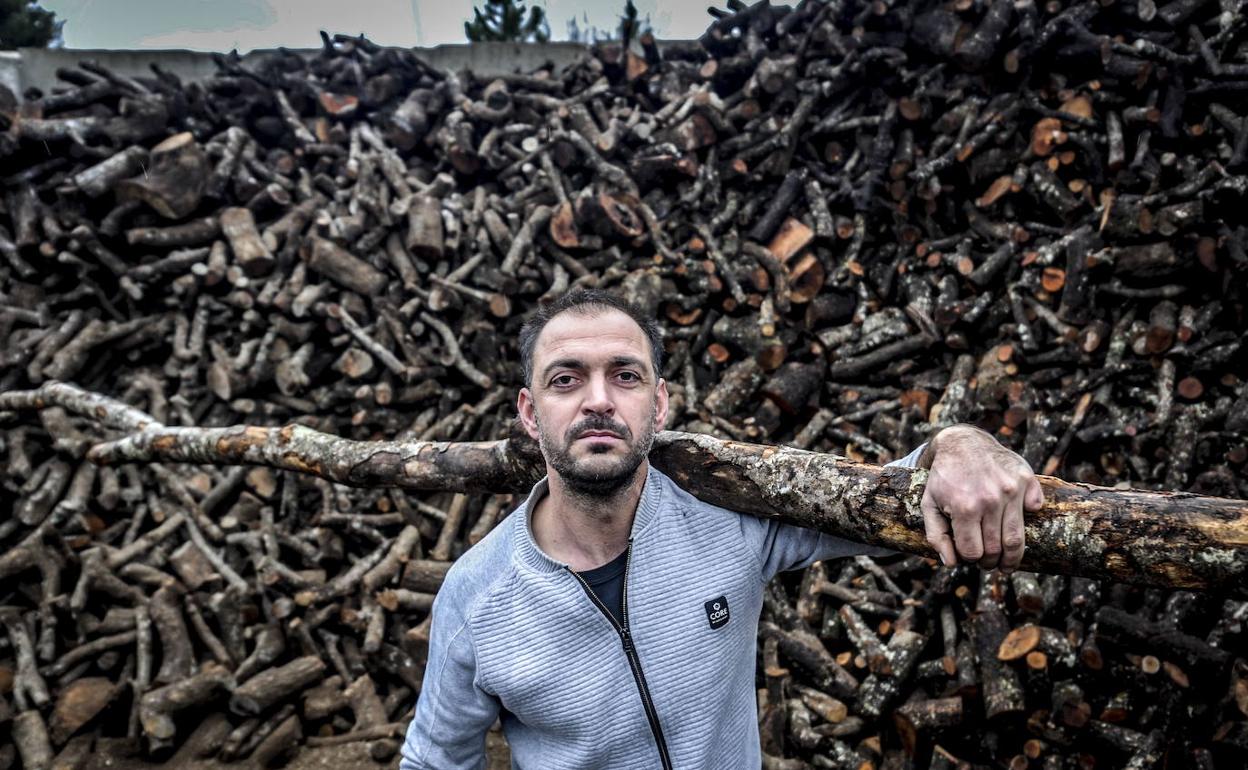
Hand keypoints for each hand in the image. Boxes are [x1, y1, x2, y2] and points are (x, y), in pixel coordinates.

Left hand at [918, 425, 1043, 572]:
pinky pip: (1035, 508)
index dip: (970, 559)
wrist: (963, 443)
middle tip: (988, 564)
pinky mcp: (1026, 479)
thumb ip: (936, 535)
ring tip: (1006, 564)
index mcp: (965, 507)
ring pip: (1017, 538)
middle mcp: (991, 499)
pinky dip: (1029, 518)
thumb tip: (952, 563)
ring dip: (1012, 557)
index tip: (970, 558)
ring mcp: (1011, 489)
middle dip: (990, 562)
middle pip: (996, 549)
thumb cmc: (944, 477)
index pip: (973, 552)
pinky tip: (1015, 521)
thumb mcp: (929, 504)